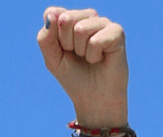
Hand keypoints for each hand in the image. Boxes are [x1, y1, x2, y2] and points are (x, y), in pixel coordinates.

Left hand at [38, 8, 127, 126]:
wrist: (93, 97)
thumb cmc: (73, 76)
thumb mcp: (52, 59)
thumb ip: (45, 38)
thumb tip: (51, 15)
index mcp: (70, 20)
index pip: (53, 13)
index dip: (53, 36)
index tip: (62, 50)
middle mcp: (87, 17)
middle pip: (66, 18)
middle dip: (66, 44)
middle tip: (77, 55)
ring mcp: (103, 23)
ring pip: (81, 29)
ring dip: (81, 51)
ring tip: (88, 57)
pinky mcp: (117, 32)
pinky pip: (96, 40)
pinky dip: (94, 55)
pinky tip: (100, 58)